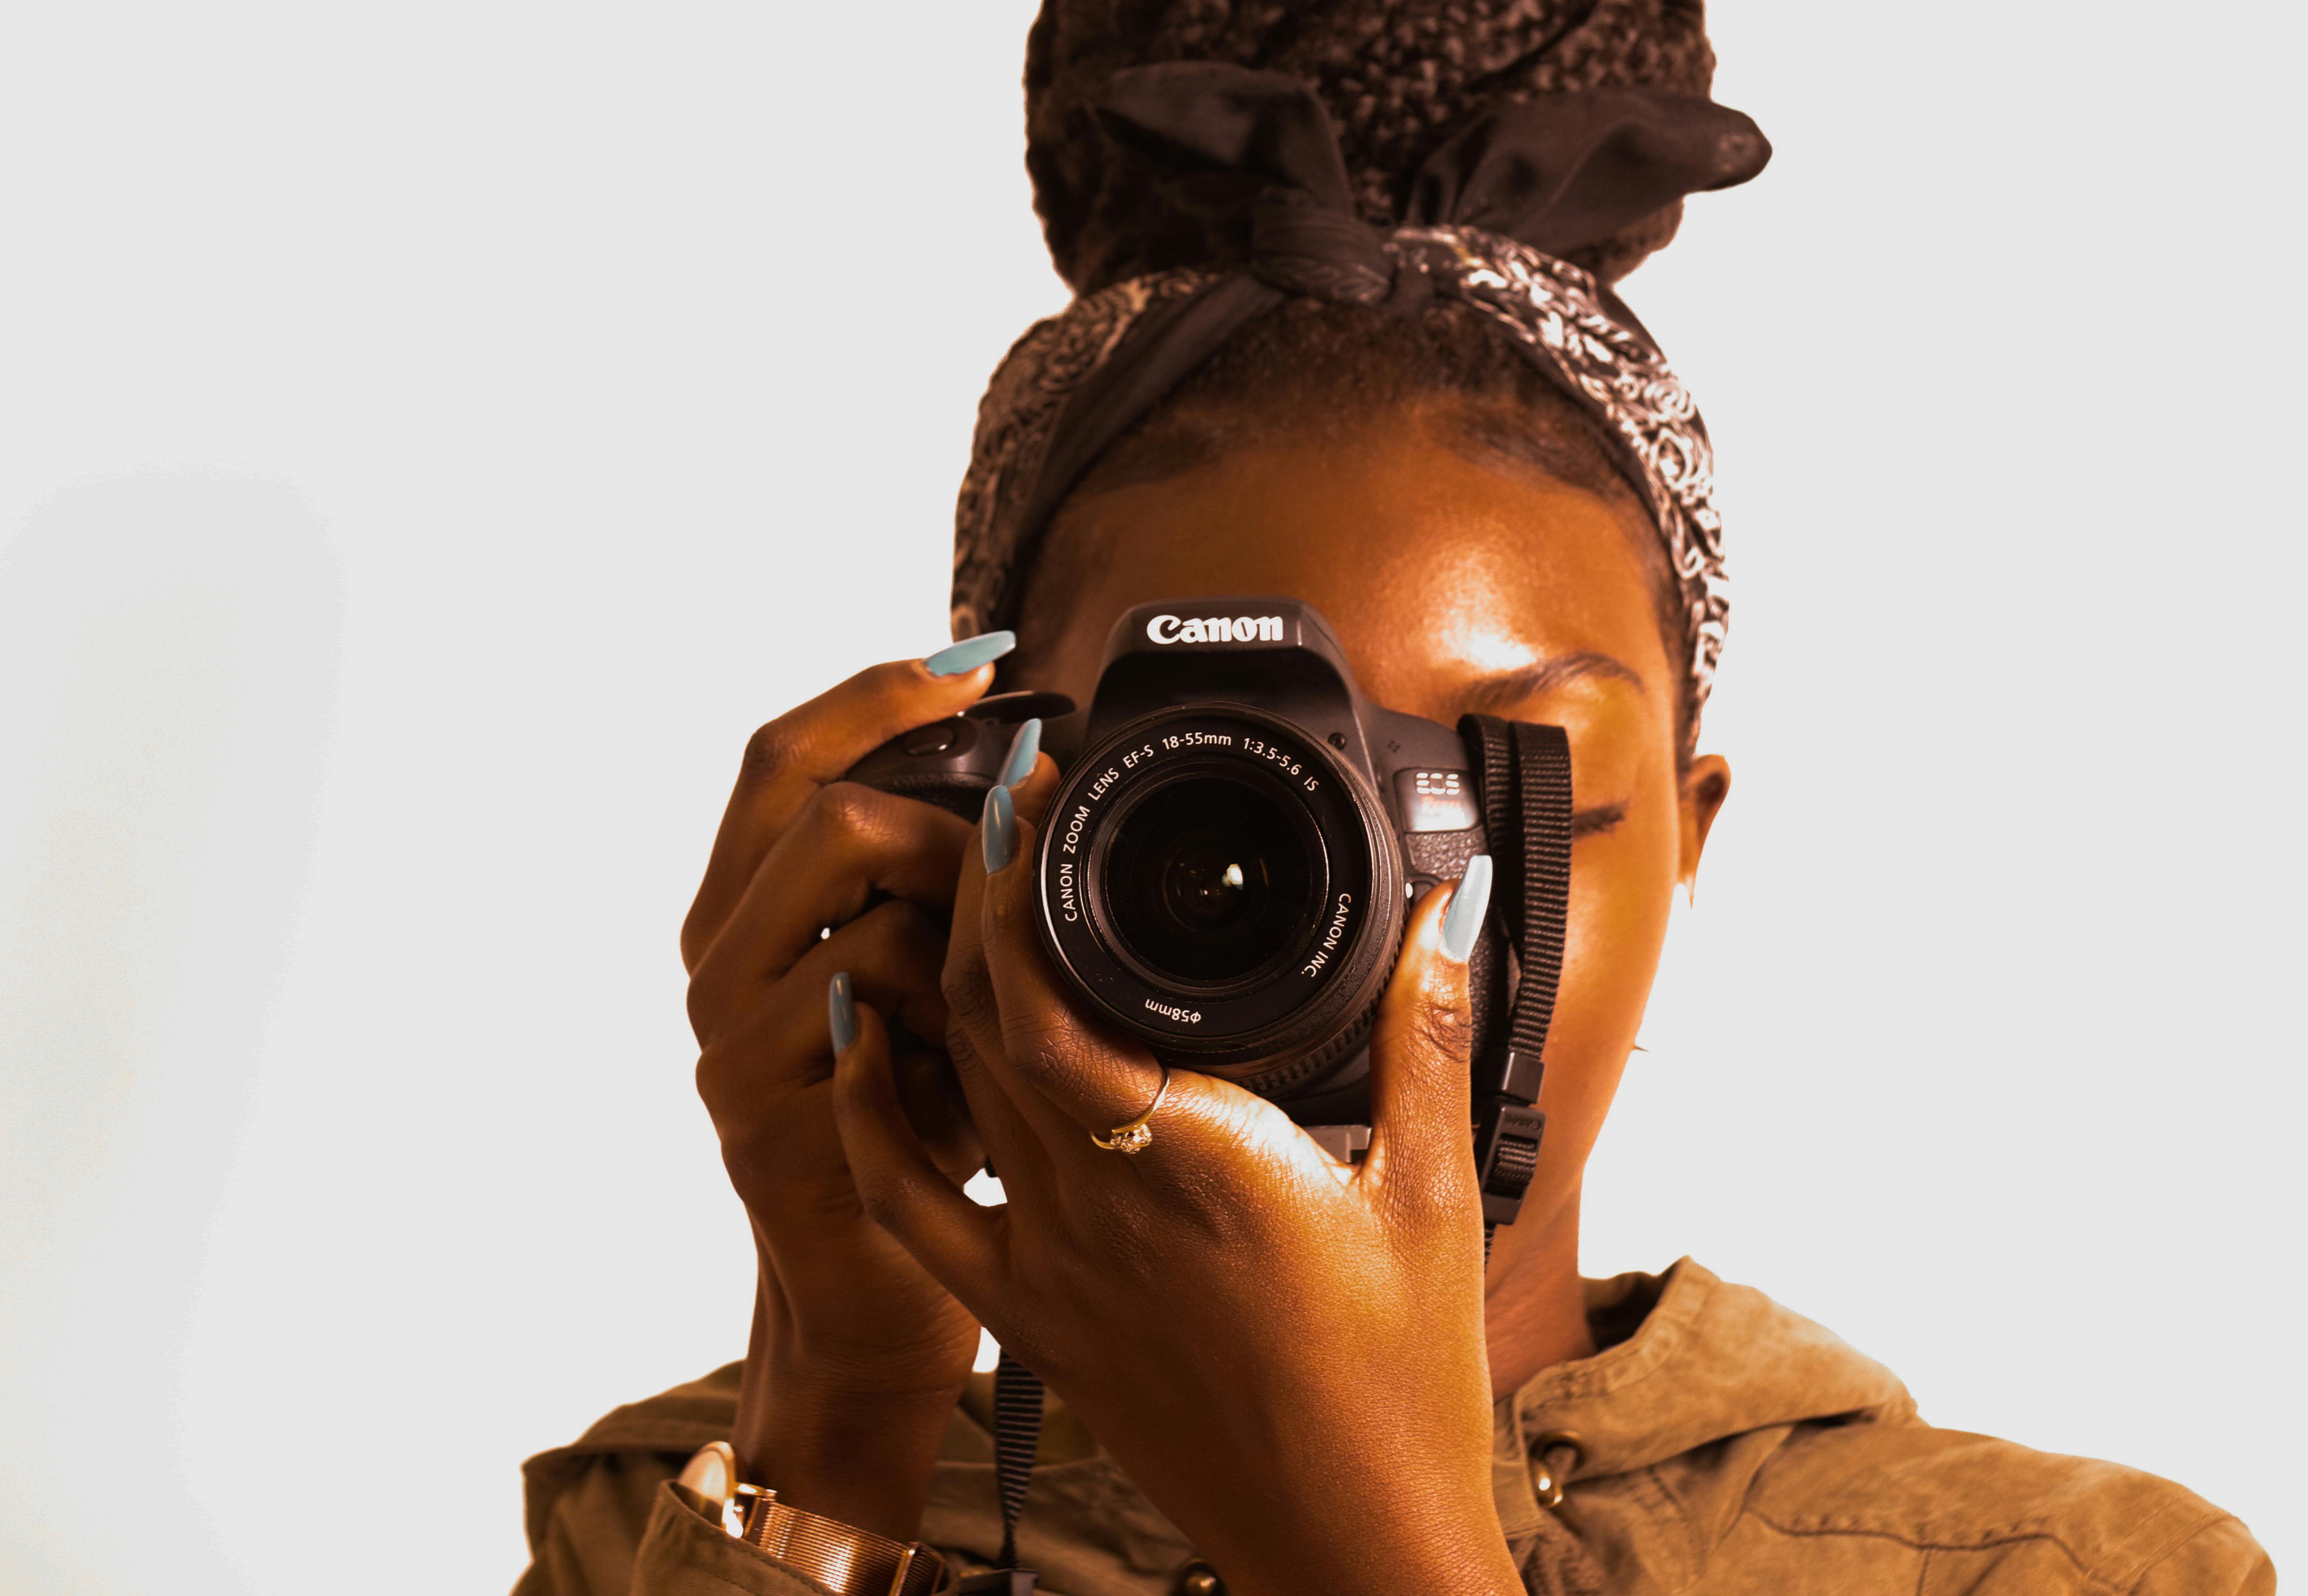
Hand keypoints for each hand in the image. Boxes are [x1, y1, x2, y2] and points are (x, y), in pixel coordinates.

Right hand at [682, 636, 1009, 1537]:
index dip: (875, 691)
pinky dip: (959, 1047)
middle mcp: (714, 971)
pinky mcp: (778, 1131)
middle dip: (946, 832)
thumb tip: (1011, 765)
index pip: (779, 756)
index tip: (983, 659)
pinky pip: (892, 1037)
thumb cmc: (908, 1116)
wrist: (871, 1290)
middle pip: (829, 821)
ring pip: (876, 925)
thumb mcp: (903, 980)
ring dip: (964, 953)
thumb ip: (914, 886)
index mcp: (736, 915)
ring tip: (997, 1010)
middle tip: (1013, 876)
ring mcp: (734, 1055)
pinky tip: (983, 1085)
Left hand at [828, 758, 1520, 1595]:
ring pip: (945, 1085)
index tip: (1028, 787)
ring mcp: (1046, 1265)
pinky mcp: (1027, 1320)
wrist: (1348, 1539)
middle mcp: (1092, 1205)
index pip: (1044, 996)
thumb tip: (1444, 904)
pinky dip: (872, 1108)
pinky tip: (862, 1031)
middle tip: (997, 801)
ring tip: (954, 881)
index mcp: (1188, 1159)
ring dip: (936, 974)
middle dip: (976, 889)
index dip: (1014, 878)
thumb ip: (1428, 1030)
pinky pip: (912, 1202)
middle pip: (979, 1016)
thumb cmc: (1400, 1379)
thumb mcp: (1434, 1186)